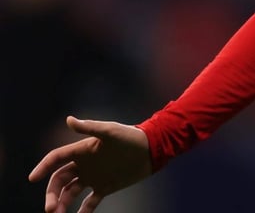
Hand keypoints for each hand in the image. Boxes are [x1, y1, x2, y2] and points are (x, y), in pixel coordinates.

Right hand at [28, 116, 152, 212]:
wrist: (152, 149)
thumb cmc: (131, 137)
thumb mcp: (110, 131)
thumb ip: (90, 127)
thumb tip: (69, 119)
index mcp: (82, 150)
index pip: (56, 158)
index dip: (43, 167)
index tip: (32, 178)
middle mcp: (84, 164)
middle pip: (59, 180)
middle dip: (52, 194)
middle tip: (50, 209)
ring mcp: (93, 176)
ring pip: (70, 192)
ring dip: (62, 204)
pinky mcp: (105, 187)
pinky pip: (89, 202)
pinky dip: (82, 211)